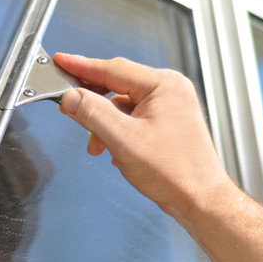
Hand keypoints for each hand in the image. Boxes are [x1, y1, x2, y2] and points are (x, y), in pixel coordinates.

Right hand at [54, 53, 231, 218]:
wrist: (200, 200)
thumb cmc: (176, 172)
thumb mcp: (124, 140)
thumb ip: (93, 114)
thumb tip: (71, 97)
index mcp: (163, 85)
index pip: (112, 68)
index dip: (81, 66)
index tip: (62, 61)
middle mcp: (169, 90)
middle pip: (116, 84)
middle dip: (90, 100)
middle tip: (66, 103)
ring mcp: (169, 106)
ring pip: (122, 104)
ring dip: (103, 123)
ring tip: (95, 143)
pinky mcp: (166, 121)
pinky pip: (131, 117)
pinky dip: (116, 131)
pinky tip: (112, 149)